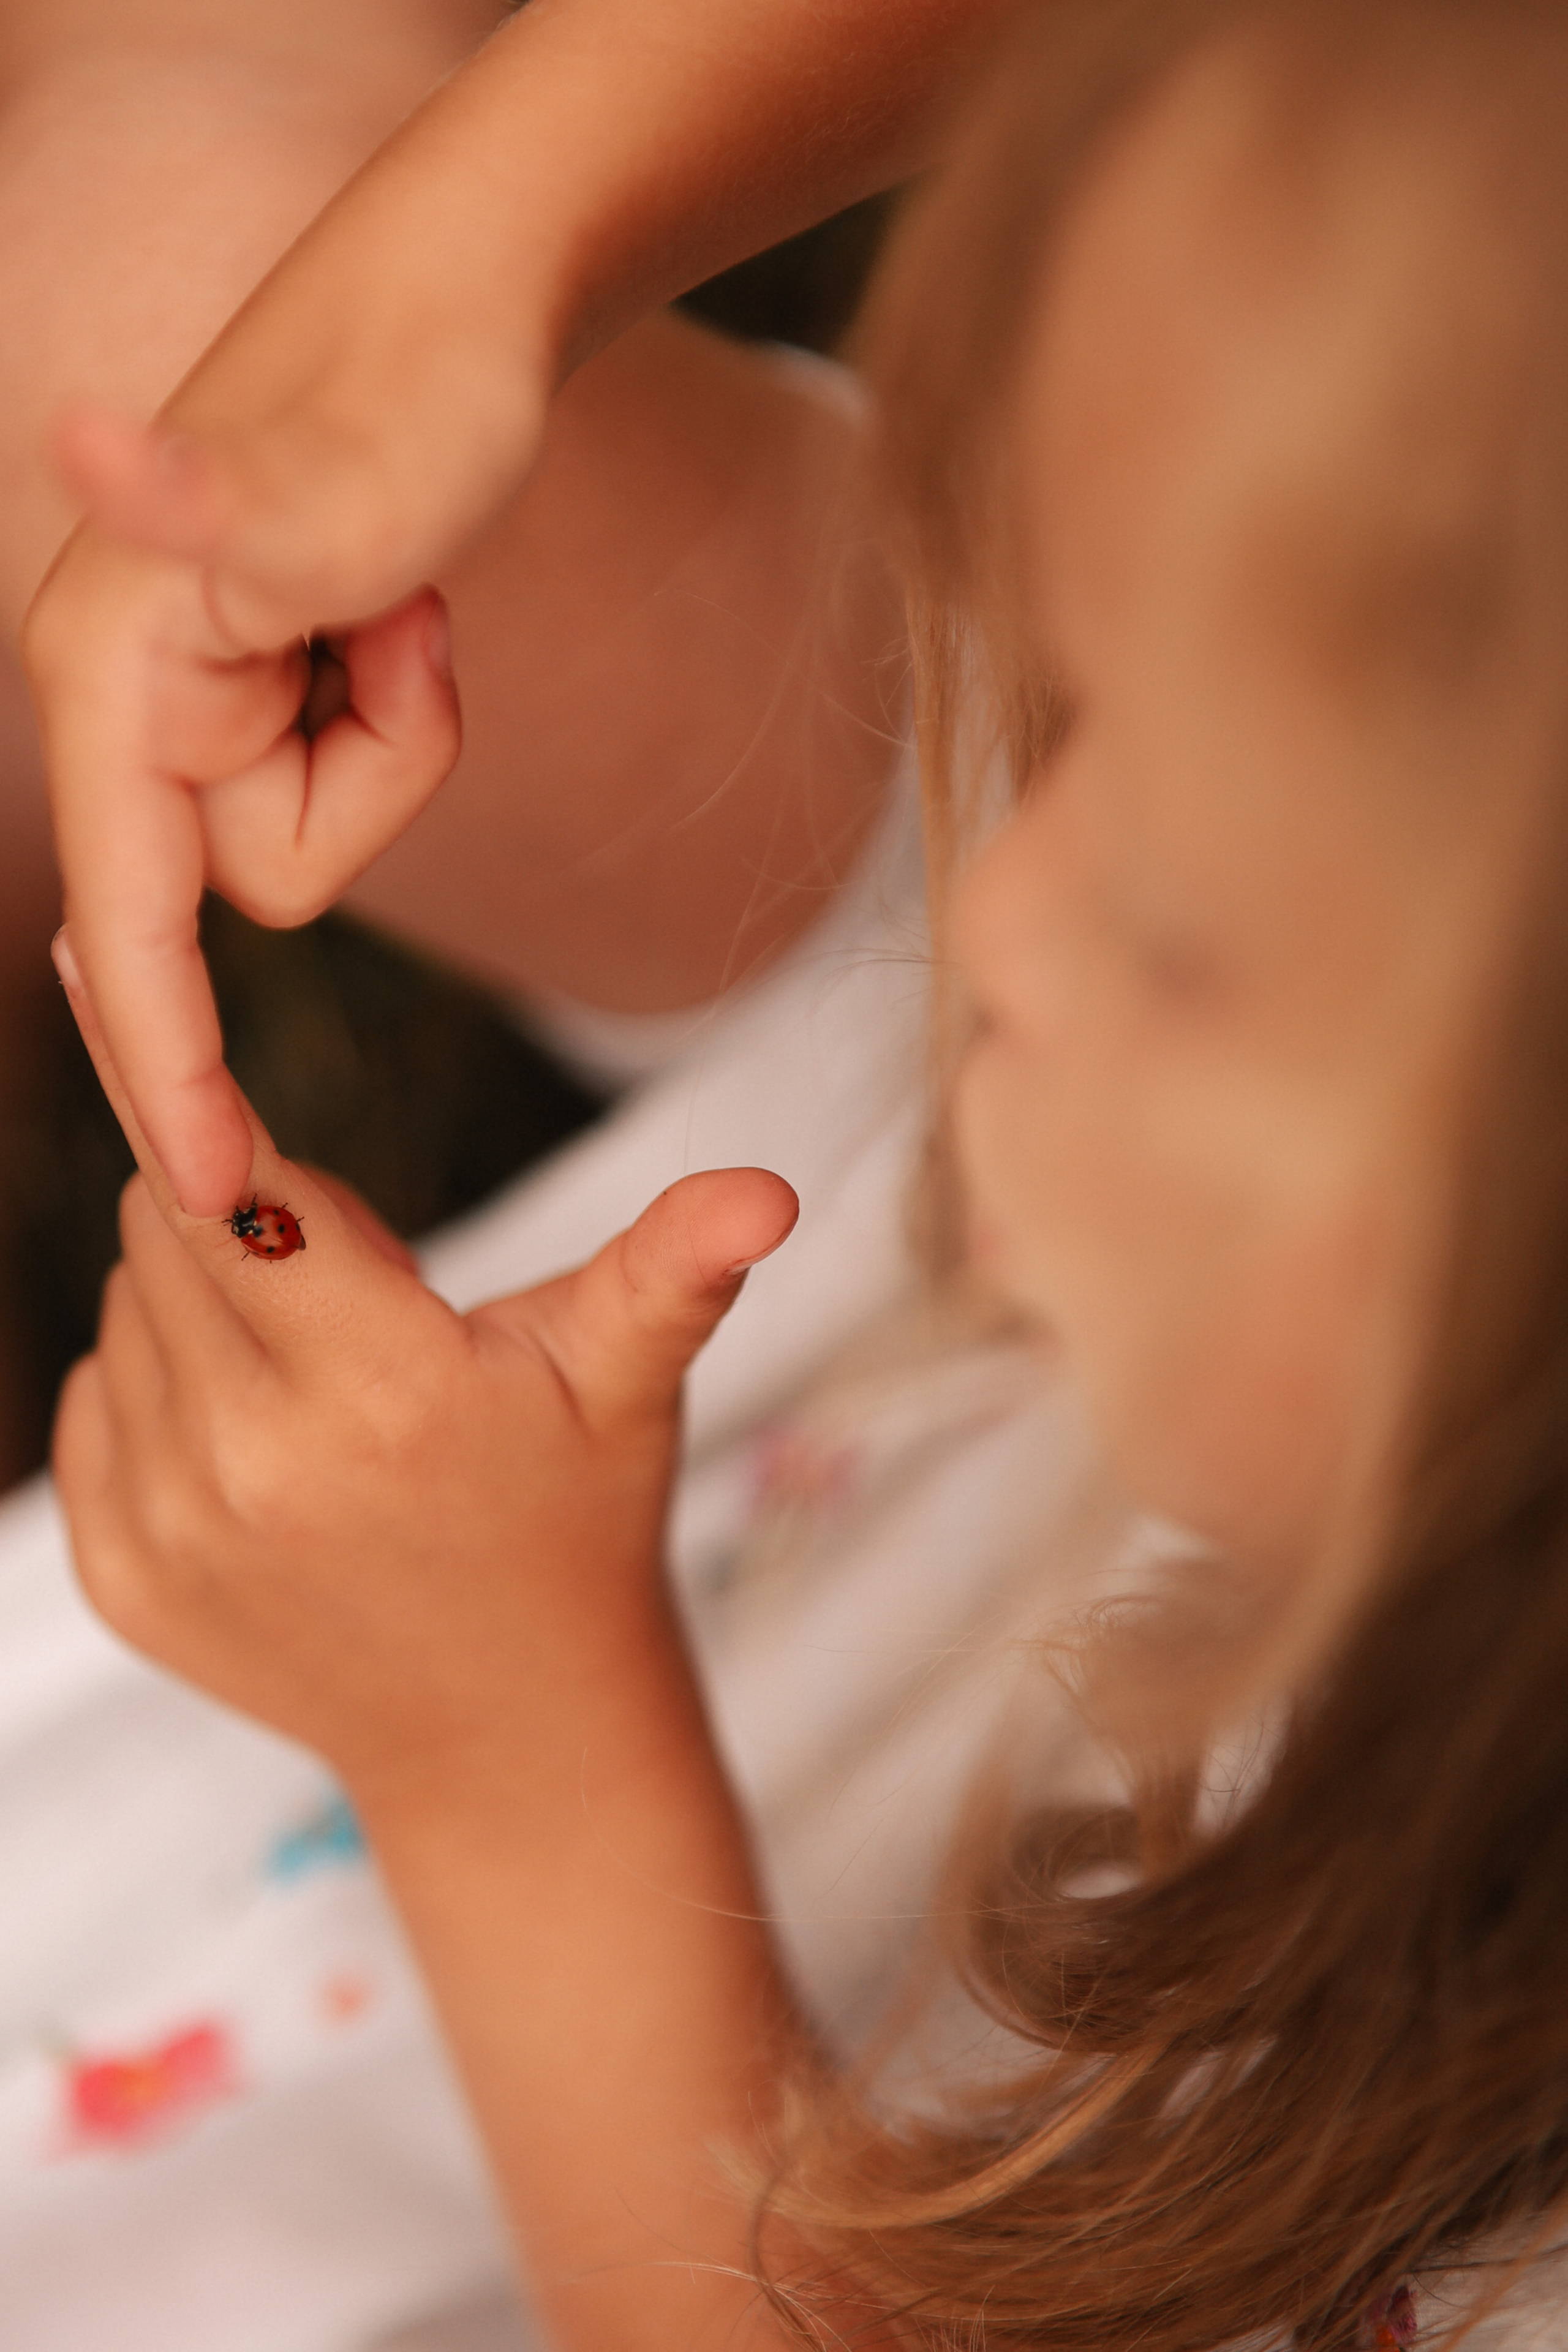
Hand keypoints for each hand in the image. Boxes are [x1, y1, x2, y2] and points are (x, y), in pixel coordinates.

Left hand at [50, 953, 797, 1800]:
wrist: (507, 1729)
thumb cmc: (577, 1521)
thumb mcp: (628, 1382)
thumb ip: (677, 1267)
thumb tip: (771, 1192)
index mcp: (384, 1393)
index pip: (236, 1192)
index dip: (222, 1124)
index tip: (176, 1036)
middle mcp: (252, 1466)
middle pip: (164, 1233)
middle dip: (240, 1215)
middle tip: (352, 1291)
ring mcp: (172, 1532)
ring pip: (121, 1312)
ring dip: (198, 1303)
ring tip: (319, 1372)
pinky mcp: (121, 1580)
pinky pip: (87, 1404)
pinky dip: (152, 1388)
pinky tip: (257, 1434)